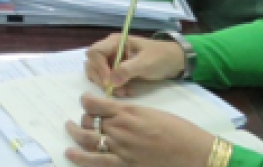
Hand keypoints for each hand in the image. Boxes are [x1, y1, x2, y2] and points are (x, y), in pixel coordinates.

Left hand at [65, 94, 214, 166]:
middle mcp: (120, 127)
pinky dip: (80, 156)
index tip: (85, 101)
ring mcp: (120, 147)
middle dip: (84, 118)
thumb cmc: (178, 130)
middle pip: (90, 120)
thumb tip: (116, 114)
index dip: (87, 102)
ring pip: (88, 137)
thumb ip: (131, 113)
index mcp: (129, 111)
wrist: (193, 152)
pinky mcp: (124, 164)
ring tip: (69, 128)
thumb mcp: (152, 113)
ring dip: (75, 132)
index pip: (96, 104)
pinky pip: (95, 160)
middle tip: (82, 119)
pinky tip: (70, 152)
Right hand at [86, 35, 185, 95]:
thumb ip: (127, 70)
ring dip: (107, 85)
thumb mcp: (146, 63)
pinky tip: (127, 92)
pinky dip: (114, 88)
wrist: (174, 61)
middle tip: (115, 90)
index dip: (99, 67)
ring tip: (123, 92)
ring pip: (97, 74)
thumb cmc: (160, 57)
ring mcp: (112, 61)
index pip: (95, 52)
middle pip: (92, 64)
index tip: (109, 81)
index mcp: (115, 42)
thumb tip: (111, 82)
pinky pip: (107, 80)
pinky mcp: (116, 71)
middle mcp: (110, 50)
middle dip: (102, 79)